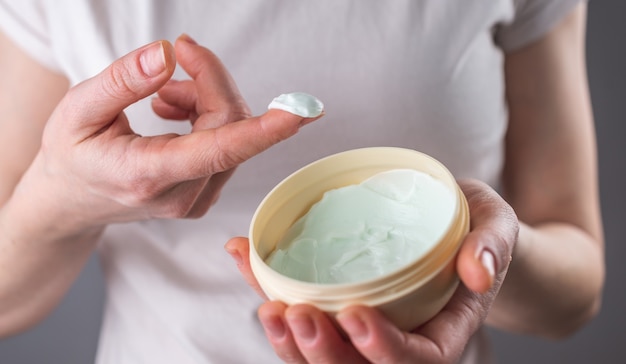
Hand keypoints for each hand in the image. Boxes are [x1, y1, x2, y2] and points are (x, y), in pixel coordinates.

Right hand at [14, 35, 320, 237]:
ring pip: (233, 133)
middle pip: (230, 125)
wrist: (71, 201)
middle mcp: (181, 195)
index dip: (263, 129)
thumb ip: (123, 81)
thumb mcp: (78, 110)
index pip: (218, 150)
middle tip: (180, 52)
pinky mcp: (205, 194)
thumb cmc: (71, 155)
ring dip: (205, 98)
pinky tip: (174, 112)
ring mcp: (197, 200)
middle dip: (212, 79)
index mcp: (147, 175)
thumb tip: (166, 55)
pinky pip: (228, 145)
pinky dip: (207, 117)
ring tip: (162, 96)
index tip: (300, 113)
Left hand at [225, 179, 518, 362]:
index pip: (418, 359)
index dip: (385, 348)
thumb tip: (479, 270)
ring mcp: (368, 329)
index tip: (355, 314)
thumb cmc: (476, 227)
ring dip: (293, 345)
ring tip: (269, 309)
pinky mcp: (340, 308)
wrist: (456, 227)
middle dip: (325, 354)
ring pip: (327, 358)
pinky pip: (307, 316)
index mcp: (445, 330)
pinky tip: (247, 263)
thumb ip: (492, 244)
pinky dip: (274, 296)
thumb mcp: (496, 224)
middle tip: (297, 316)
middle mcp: (403, 340)